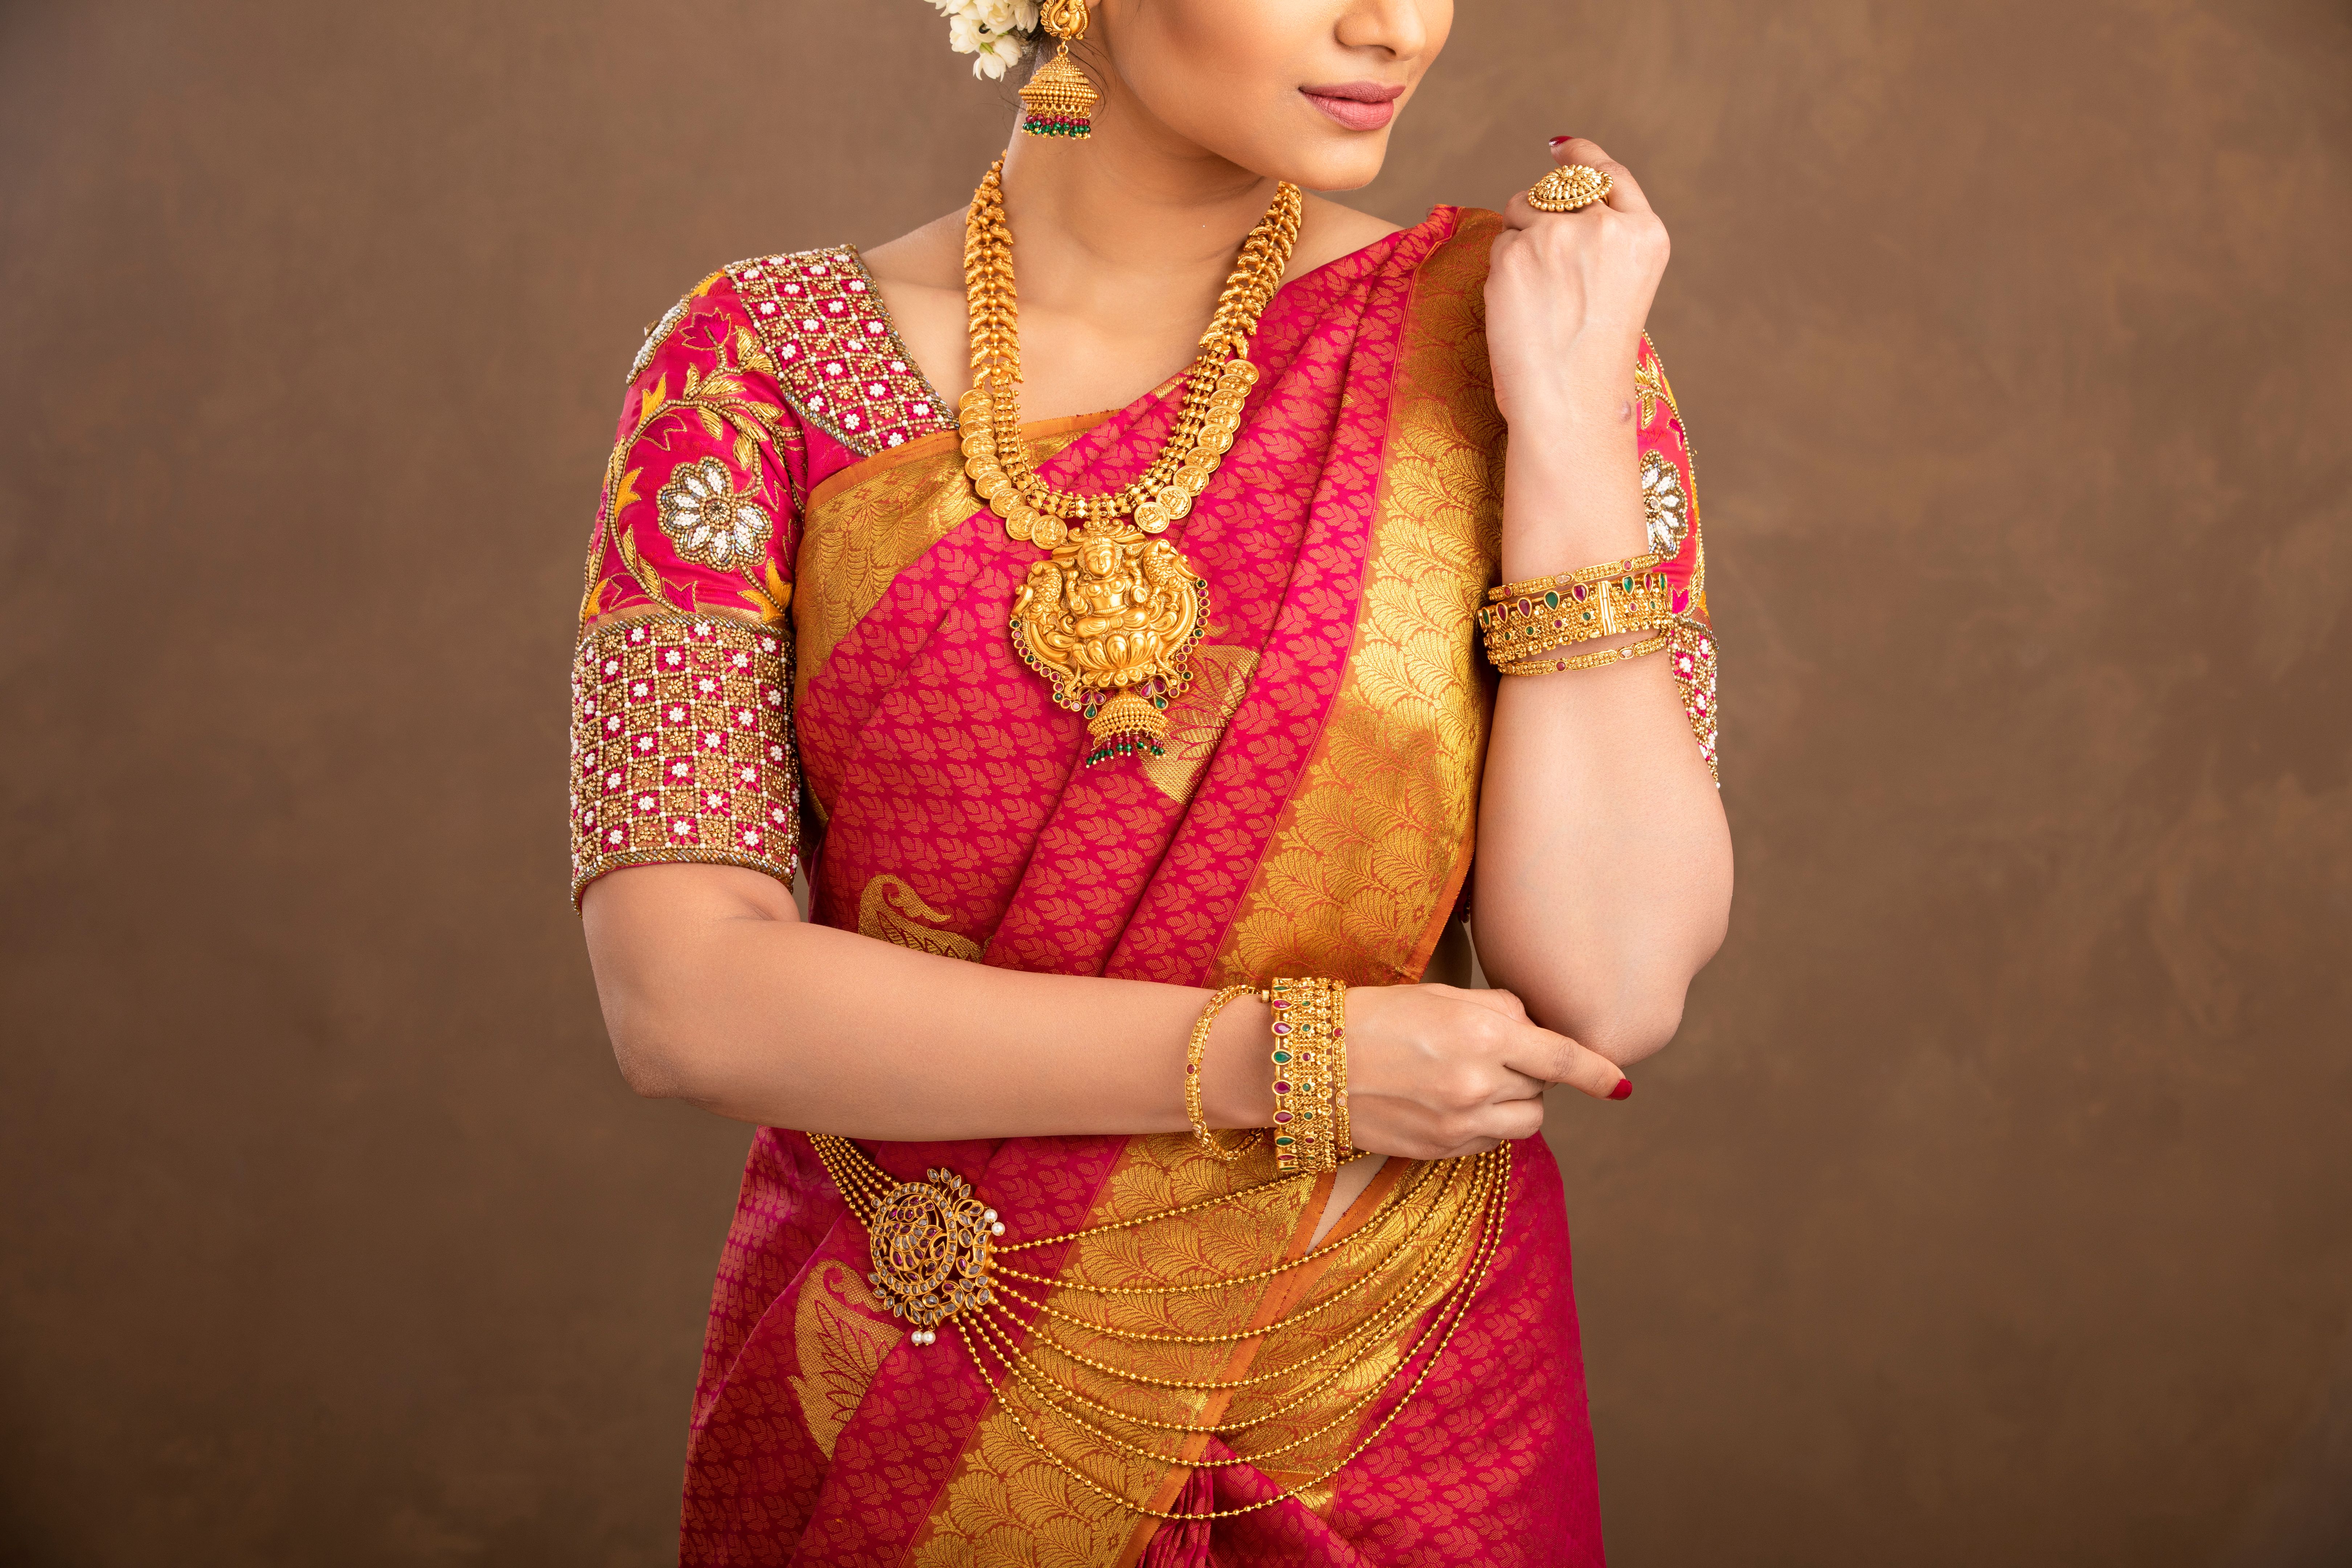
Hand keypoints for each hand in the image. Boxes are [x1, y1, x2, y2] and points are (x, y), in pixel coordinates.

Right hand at [1340, 984, 1629, 1160]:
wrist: (1305, 1063)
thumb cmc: (1372, 1015)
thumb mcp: (1439, 995)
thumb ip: (1498, 1010)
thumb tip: (1535, 1031)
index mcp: (1482, 1034)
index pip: (1563, 1060)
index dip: (1600, 1073)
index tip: (1623, 1085)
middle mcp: (1477, 1083)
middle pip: (1542, 1089)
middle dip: (1529, 1072)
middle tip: (1487, 1053)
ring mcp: (1459, 1123)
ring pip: (1525, 1123)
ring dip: (1515, 1103)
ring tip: (1472, 1080)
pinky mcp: (1440, 1150)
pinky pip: (1491, 1143)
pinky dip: (1487, 1125)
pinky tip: (1451, 1103)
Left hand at [1484, 136, 1671, 431]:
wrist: (1569, 401)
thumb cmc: (1593, 355)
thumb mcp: (1622, 284)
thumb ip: (1602, 236)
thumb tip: (1552, 190)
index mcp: (1645, 233)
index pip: (1608, 174)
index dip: (1580, 153)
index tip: (1559, 146)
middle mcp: (1606, 225)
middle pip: (1557, 189)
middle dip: (1542, 212)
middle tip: (1543, 267)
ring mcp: (1559, 234)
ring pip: (1521, 208)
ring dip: (1518, 238)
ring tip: (1536, 293)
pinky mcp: (1516, 251)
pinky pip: (1499, 240)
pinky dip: (1502, 268)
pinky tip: (1518, 304)